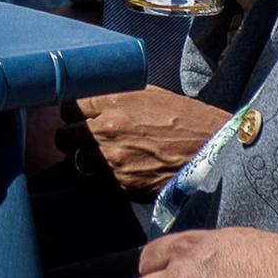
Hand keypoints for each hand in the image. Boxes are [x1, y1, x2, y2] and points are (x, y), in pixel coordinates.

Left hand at [54, 88, 231, 198]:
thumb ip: (118, 96)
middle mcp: (108, 130)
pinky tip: (120, 169)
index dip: (72, 113)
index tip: (77, 116)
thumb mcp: (150, 94)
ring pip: (76, 162)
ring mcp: (114, 160)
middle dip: (71, 137)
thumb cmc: (184, 118)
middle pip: (64, 137)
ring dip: (85, 159)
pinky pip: (98, 181)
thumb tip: (93, 98)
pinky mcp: (123, 184)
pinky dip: (104, 177)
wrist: (212, 150)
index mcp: (113, 102)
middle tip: (81, 138)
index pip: (68, 107)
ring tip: (101, 156)